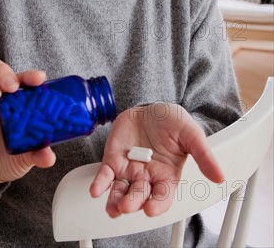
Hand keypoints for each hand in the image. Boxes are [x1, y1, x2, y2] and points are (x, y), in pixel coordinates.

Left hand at [90, 103, 223, 217]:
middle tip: (127, 205)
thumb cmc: (171, 122)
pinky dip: (100, 184)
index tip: (151, 209)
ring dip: (115, 200)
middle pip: (140, 196)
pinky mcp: (113, 160)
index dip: (157, 204)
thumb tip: (219, 176)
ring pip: (121, 191)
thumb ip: (203, 155)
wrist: (151, 107)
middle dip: (133, 202)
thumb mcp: (191, 134)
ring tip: (112, 206)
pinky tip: (96, 190)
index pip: (163, 197)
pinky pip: (105, 175)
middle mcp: (147, 177)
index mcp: (167, 175)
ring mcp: (129, 170)